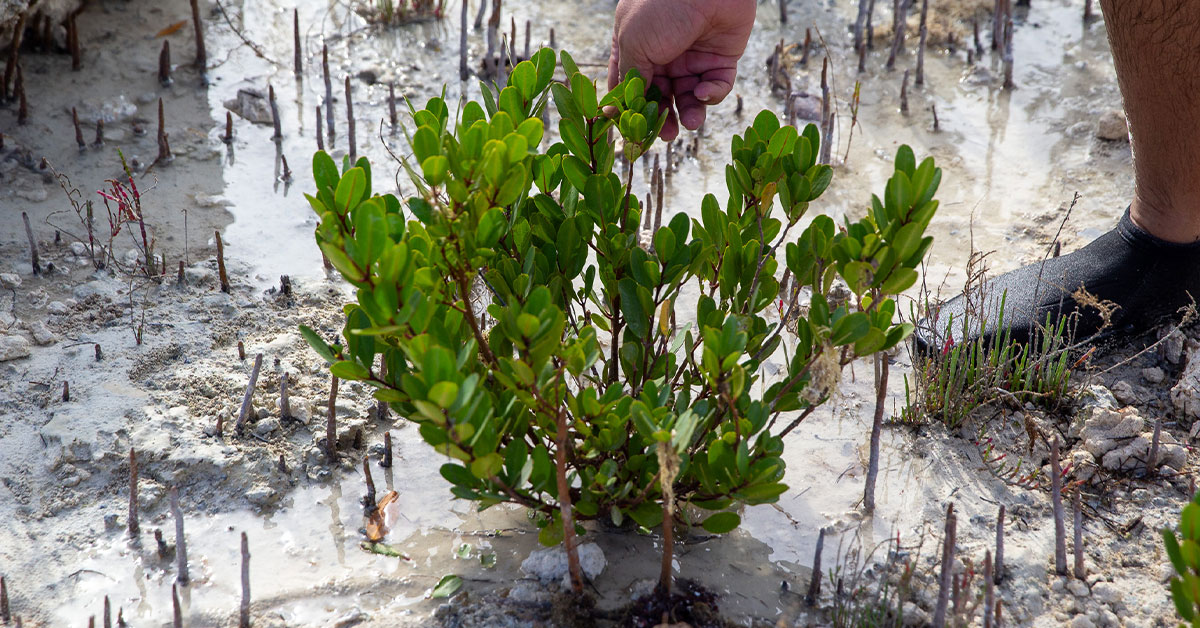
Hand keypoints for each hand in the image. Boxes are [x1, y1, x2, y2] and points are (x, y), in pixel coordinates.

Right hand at [608, 0, 755, 139]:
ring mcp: (692, 56)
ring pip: (688, 97)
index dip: (629, 109)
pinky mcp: (721, 59)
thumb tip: (620, 110)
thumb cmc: (662, 6)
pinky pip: (716, 86)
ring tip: (690, 124)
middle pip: (660, 96)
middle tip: (664, 136)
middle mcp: (663, 53)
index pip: (629, 84)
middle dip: (662, 118)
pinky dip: (711, 95)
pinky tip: (704, 93)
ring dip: (689, 113)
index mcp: (635, 46)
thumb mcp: (634, 43)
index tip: (630, 132)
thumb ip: (631, 77)